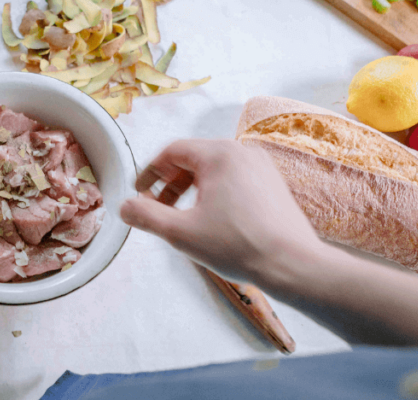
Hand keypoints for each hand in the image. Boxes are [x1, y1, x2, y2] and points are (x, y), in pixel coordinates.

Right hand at [120, 139, 323, 285]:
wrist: (294, 265)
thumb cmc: (239, 246)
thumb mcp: (180, 232)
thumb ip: (146, 216)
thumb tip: (124, 207)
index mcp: (219, 155)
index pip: (172, 152)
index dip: (149, 173)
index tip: (139, 194)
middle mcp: (242, 152)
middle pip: (193, 159)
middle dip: (170, 184)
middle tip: (158, 209)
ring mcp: (261, 167)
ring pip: (213, 170)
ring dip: (191, 190)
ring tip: (184, 218)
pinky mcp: (272, 183)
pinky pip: (233, 179)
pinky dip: (215, 194)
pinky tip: (213, 221)